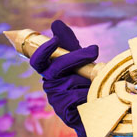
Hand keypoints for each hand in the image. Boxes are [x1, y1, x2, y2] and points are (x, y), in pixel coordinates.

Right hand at [29, 20, 98, 136]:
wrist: (99, 110)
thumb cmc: (85, 83)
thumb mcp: (80, 61)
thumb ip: (69, 44)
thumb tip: (56, 22)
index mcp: (50, 72)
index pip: (38, 61)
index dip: (43, 50)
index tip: (54, 40)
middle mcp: (49, 86)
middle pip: (55, 69)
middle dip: (75, 57)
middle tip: (94, 50)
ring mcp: (56, 101)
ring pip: (70, 83)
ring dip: (86, 80)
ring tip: (96, 83)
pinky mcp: (65, 113)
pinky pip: (77, 99)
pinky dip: (88, 95)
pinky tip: (93, 97)